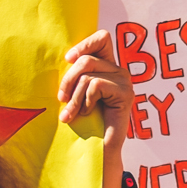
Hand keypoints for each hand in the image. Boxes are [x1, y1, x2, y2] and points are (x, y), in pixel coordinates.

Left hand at [58, 30, 132, 157]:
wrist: (98, 150)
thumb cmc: (84, 122)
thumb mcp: (76, 93)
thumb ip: (76, 76)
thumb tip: (66, 59)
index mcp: (108, 67)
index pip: (102, 38)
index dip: (84, 44)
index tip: (68, 59)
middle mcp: (119, 71)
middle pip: (87, 59)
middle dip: (68, 79)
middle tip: (61, 99)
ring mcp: (124, 81)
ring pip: (88, 74)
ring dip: (74, 97)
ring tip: (71, 114)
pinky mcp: (125, 93)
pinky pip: (95, 85)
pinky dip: (86, 101)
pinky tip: (90, 113)